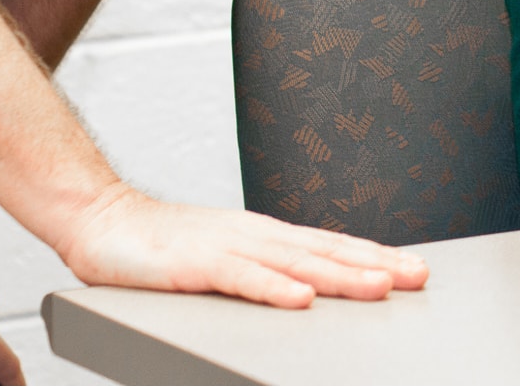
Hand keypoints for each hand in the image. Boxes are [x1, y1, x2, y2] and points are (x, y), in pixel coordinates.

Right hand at [58, 186, 428, 306]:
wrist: (102, 219)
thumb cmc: (163, 246)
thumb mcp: (223, 257)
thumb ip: (262, 271)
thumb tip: (304, 288)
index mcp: (265, 235)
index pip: (331, 245)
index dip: (374, 255)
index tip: (413, 267)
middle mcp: (255, 235)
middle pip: (326, 251)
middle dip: (375, 264)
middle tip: (417, 277)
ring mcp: (227, 246)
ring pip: (295, 262)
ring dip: (340, 275)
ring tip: (379, 287)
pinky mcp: (195, 264)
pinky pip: (241, 278)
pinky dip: (274, 288)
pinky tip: (301, 299)